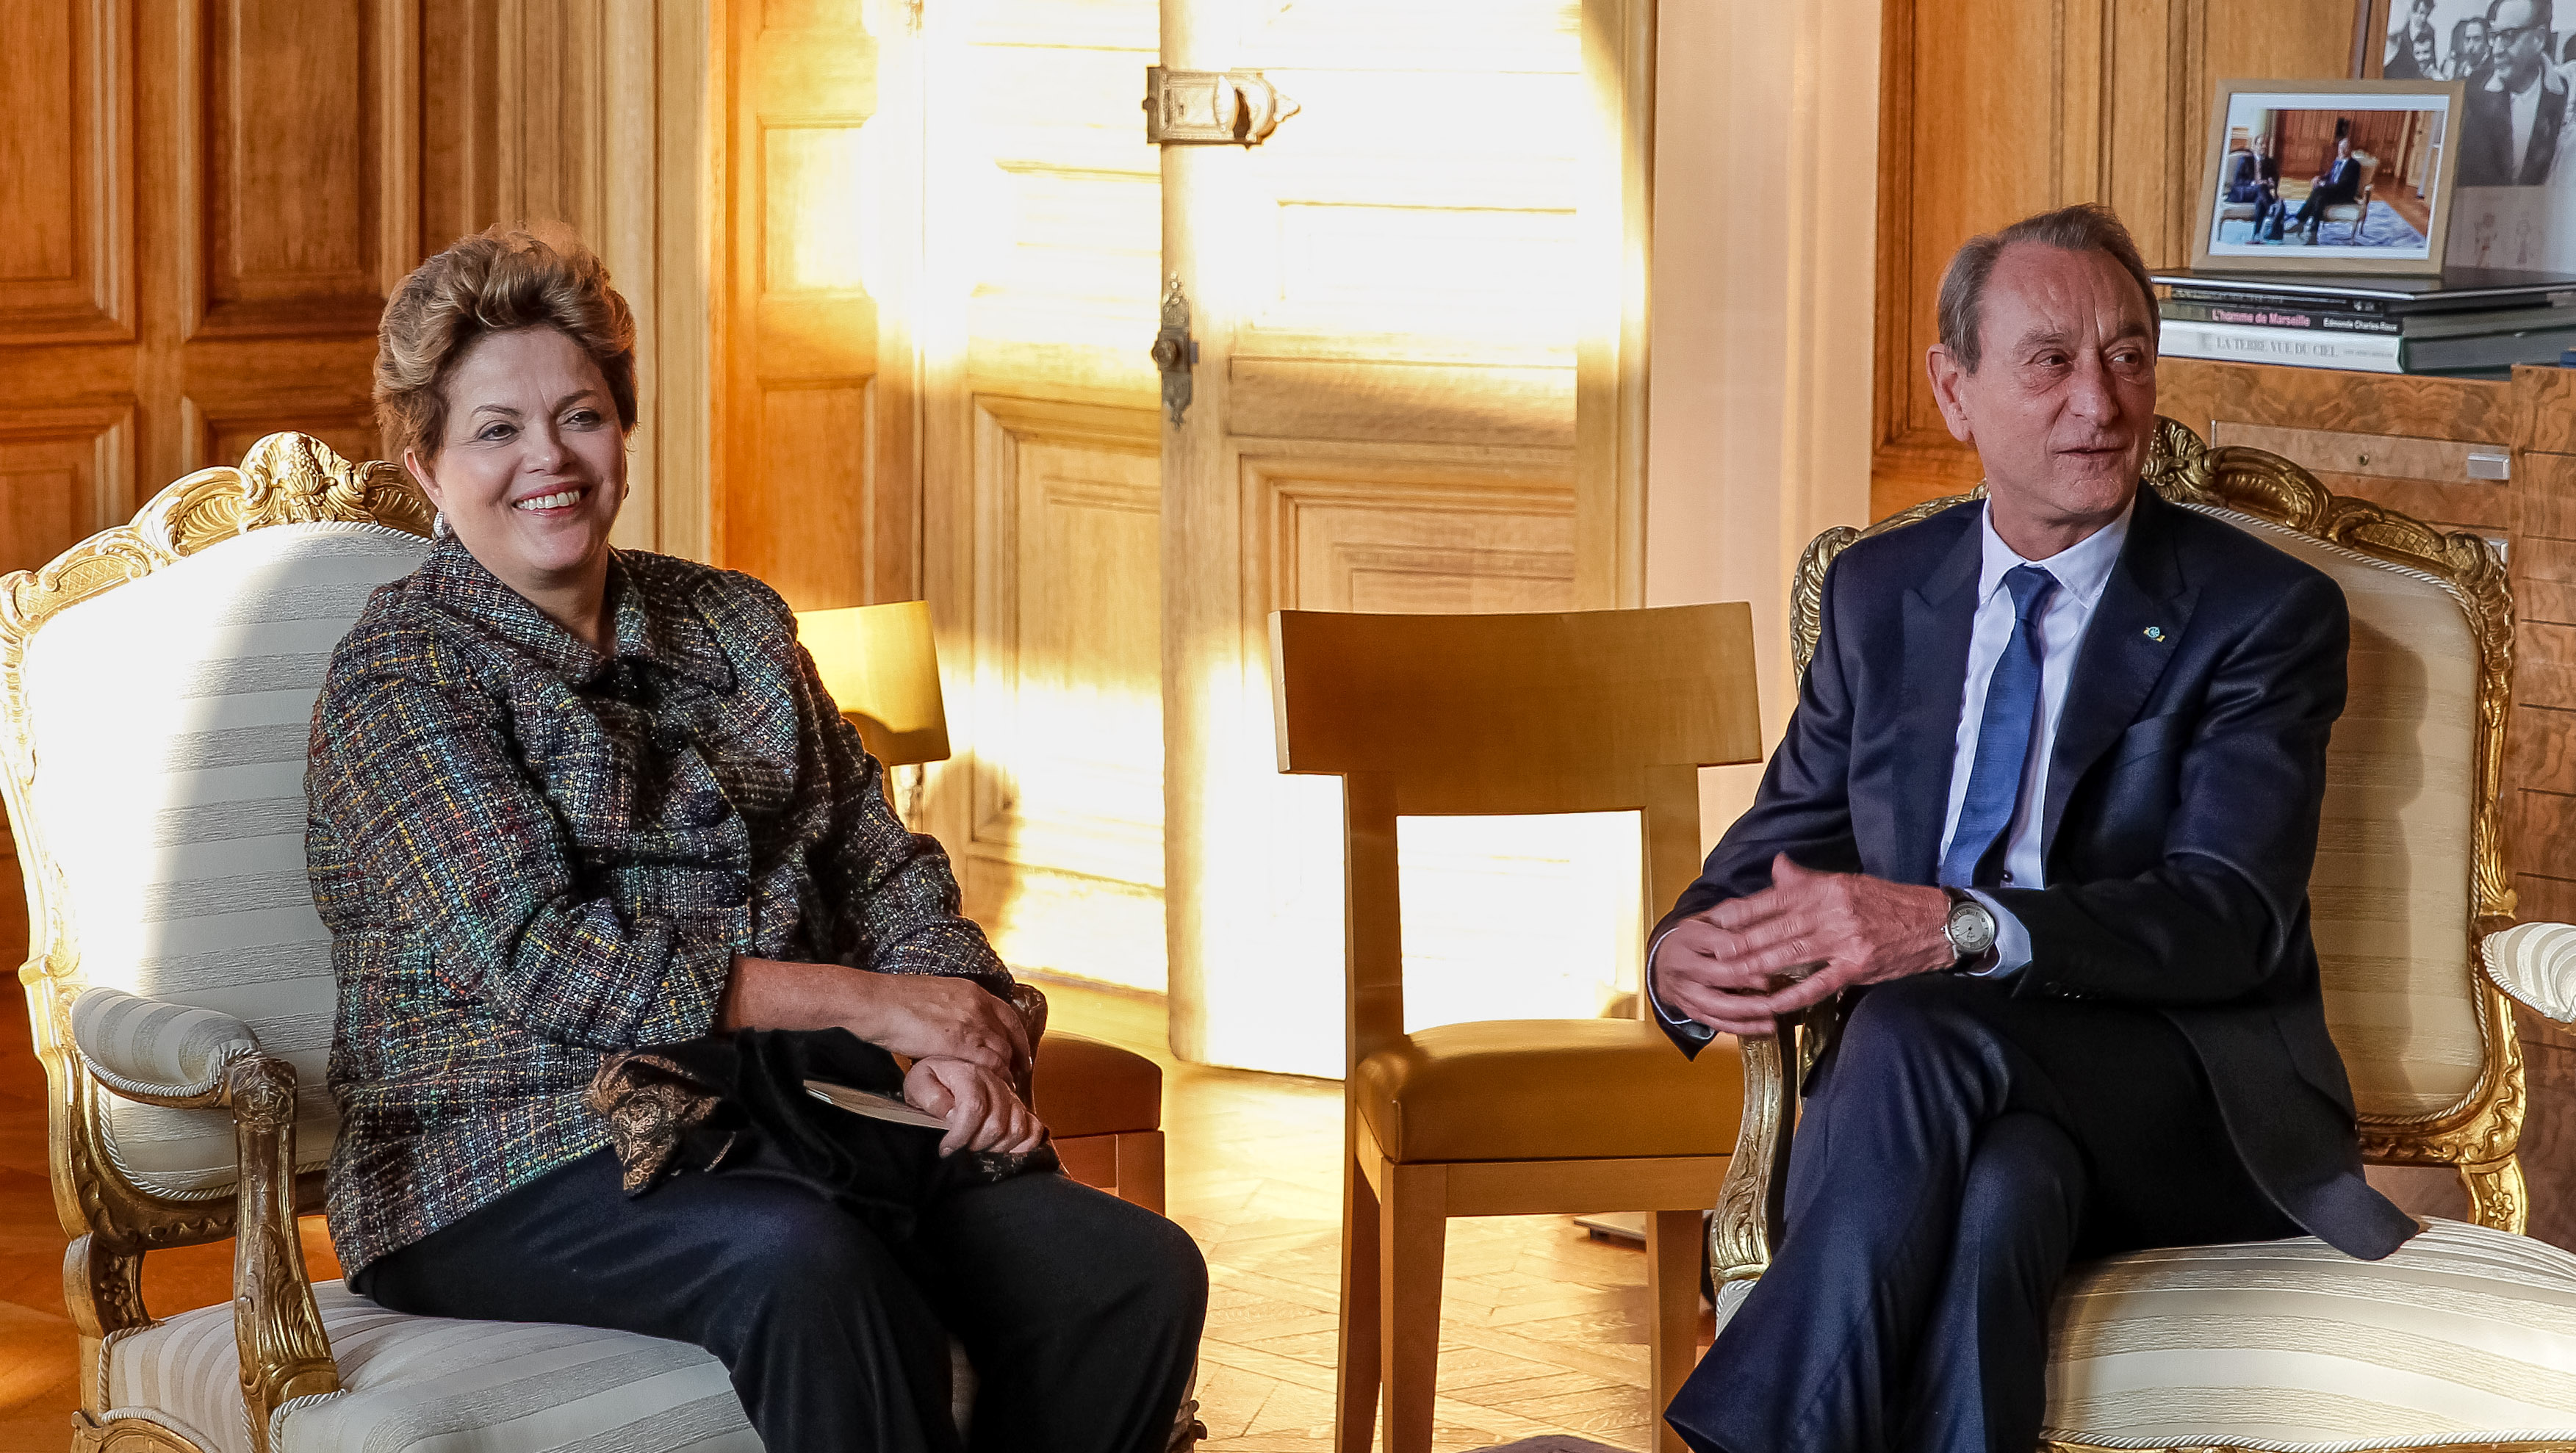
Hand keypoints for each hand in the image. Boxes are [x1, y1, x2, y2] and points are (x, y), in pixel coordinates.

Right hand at [846, 973, 1029, 1077]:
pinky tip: (992, 1087)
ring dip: (1006, 1071)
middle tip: (1016, 1075)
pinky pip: (990, 1063)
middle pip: (1010, 1037)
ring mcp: (971, 1023)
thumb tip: (956, 1024)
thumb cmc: (897, 1000)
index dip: (1018, 1038)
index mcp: (972, 991)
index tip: (1020, 1053)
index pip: (1009, 1016)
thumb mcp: (936, 997)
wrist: (879, 1002)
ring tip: (1003, 1087)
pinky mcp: (960, 1043)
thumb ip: (953, 1009)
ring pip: (1003, 1052)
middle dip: (1015, 1058)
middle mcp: (978, 1006)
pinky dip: (995, 1077)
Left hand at [904, 1056, 1045, 1156]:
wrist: (944, 1070)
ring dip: (996, 1146)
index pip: (974, 1108)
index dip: (961, 1135)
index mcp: (968, 1073)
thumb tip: (952, 1116)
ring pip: (1017, 1128)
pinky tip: (1003, 1146)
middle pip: (996, 1124)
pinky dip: (1023, 1143)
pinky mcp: (1018, 1105)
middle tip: (959, 1145)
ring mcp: (1010, 1093)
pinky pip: (1033, 1127)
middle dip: (975, 1143)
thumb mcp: (917, 1085)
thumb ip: (932, 1098)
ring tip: (977, 1144)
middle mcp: (994, 1081)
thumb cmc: (930, 1080)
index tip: (946, 1148)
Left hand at [1651, 854, 1954, 1036]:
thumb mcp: (1845, 882)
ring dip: (1755, 969)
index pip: (1769, 900)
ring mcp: (1843, 939)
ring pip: (1788, 955)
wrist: (1935, 922)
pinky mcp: (1857, 966)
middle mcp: (1830, 910)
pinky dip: (1791, 996)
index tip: (1710, 922)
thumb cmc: (1886, 901)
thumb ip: (1806, 880)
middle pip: (1772, 929)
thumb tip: (1777, 865)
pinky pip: (1817, 984)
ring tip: (1727, 977)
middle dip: (1736, 944)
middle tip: (1708, 955)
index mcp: (1824, 887)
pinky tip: (1769, 1005)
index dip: (1737, 913)